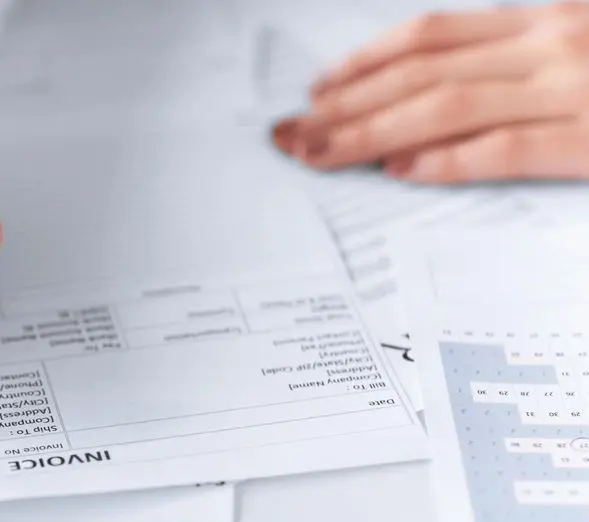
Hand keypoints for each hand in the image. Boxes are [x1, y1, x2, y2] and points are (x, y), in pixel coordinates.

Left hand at [271, 2, 588, 182]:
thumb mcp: (586, 44)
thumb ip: (522, 59)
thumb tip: (438, 87)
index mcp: (544, 22)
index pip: (430, 37)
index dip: (363, 63)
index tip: (317, 89)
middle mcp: (549, 46)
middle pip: (420, 73)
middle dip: (345, 104)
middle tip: (291, 131)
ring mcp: (571, 90)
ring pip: (445, 107)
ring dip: (371, 133)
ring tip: (319, 154)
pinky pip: (505, 148)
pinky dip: (447, 159)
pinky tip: (399, 170)